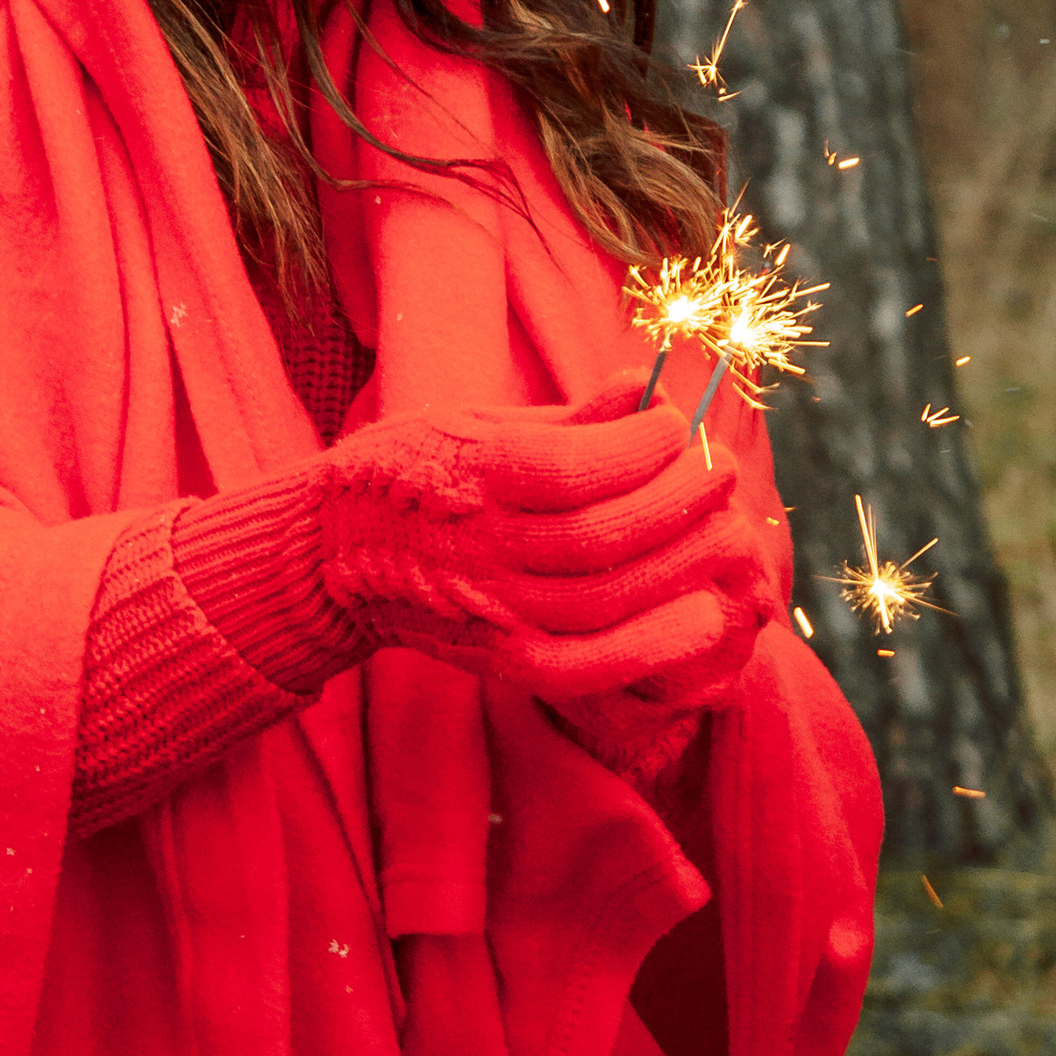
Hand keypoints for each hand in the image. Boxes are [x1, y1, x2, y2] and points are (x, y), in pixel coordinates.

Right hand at [318, 384, 764, 709]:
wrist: (330, 554)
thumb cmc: (413, 470)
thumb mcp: (473, 422)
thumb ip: (566, 419)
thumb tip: (644, 388)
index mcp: (468, 476)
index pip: (573, 470)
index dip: (641, 448)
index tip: (675, 426)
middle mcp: (475, 549)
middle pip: (601, 537)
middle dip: (678, 501)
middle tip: (718, 471)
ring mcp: (489, 612)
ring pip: (605, 600)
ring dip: (682, 564)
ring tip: (725, 529)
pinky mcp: (502, 661)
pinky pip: (586, 667)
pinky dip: (650, 648)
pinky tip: (703, 616)